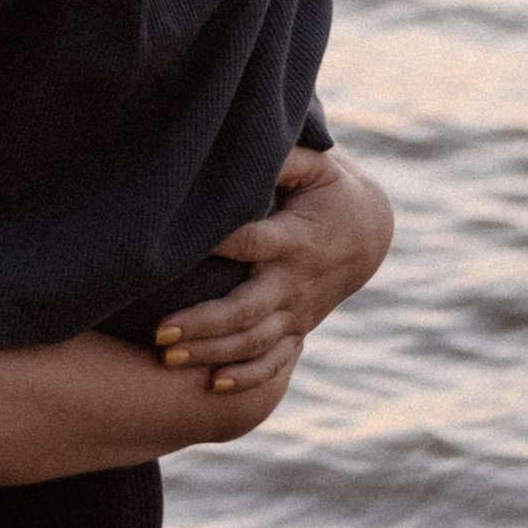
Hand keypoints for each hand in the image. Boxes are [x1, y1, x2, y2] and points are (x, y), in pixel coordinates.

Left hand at [154, 145, 393, 391]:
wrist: (369, 234)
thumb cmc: (329, 189)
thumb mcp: (316, 164)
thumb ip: (284, 156)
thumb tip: (253, 142)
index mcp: (294, 239)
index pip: (250, 242)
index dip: (216, 243)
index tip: (174, 248)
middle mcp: (293, 281)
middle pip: (247, 310)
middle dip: (204, 323)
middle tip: (159, 331)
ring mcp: (296, 310)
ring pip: (254, 341)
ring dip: (211, 351)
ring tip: (167, 357)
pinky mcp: (298, 327)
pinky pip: (275, 361)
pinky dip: (247, 377)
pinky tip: (214, 385)